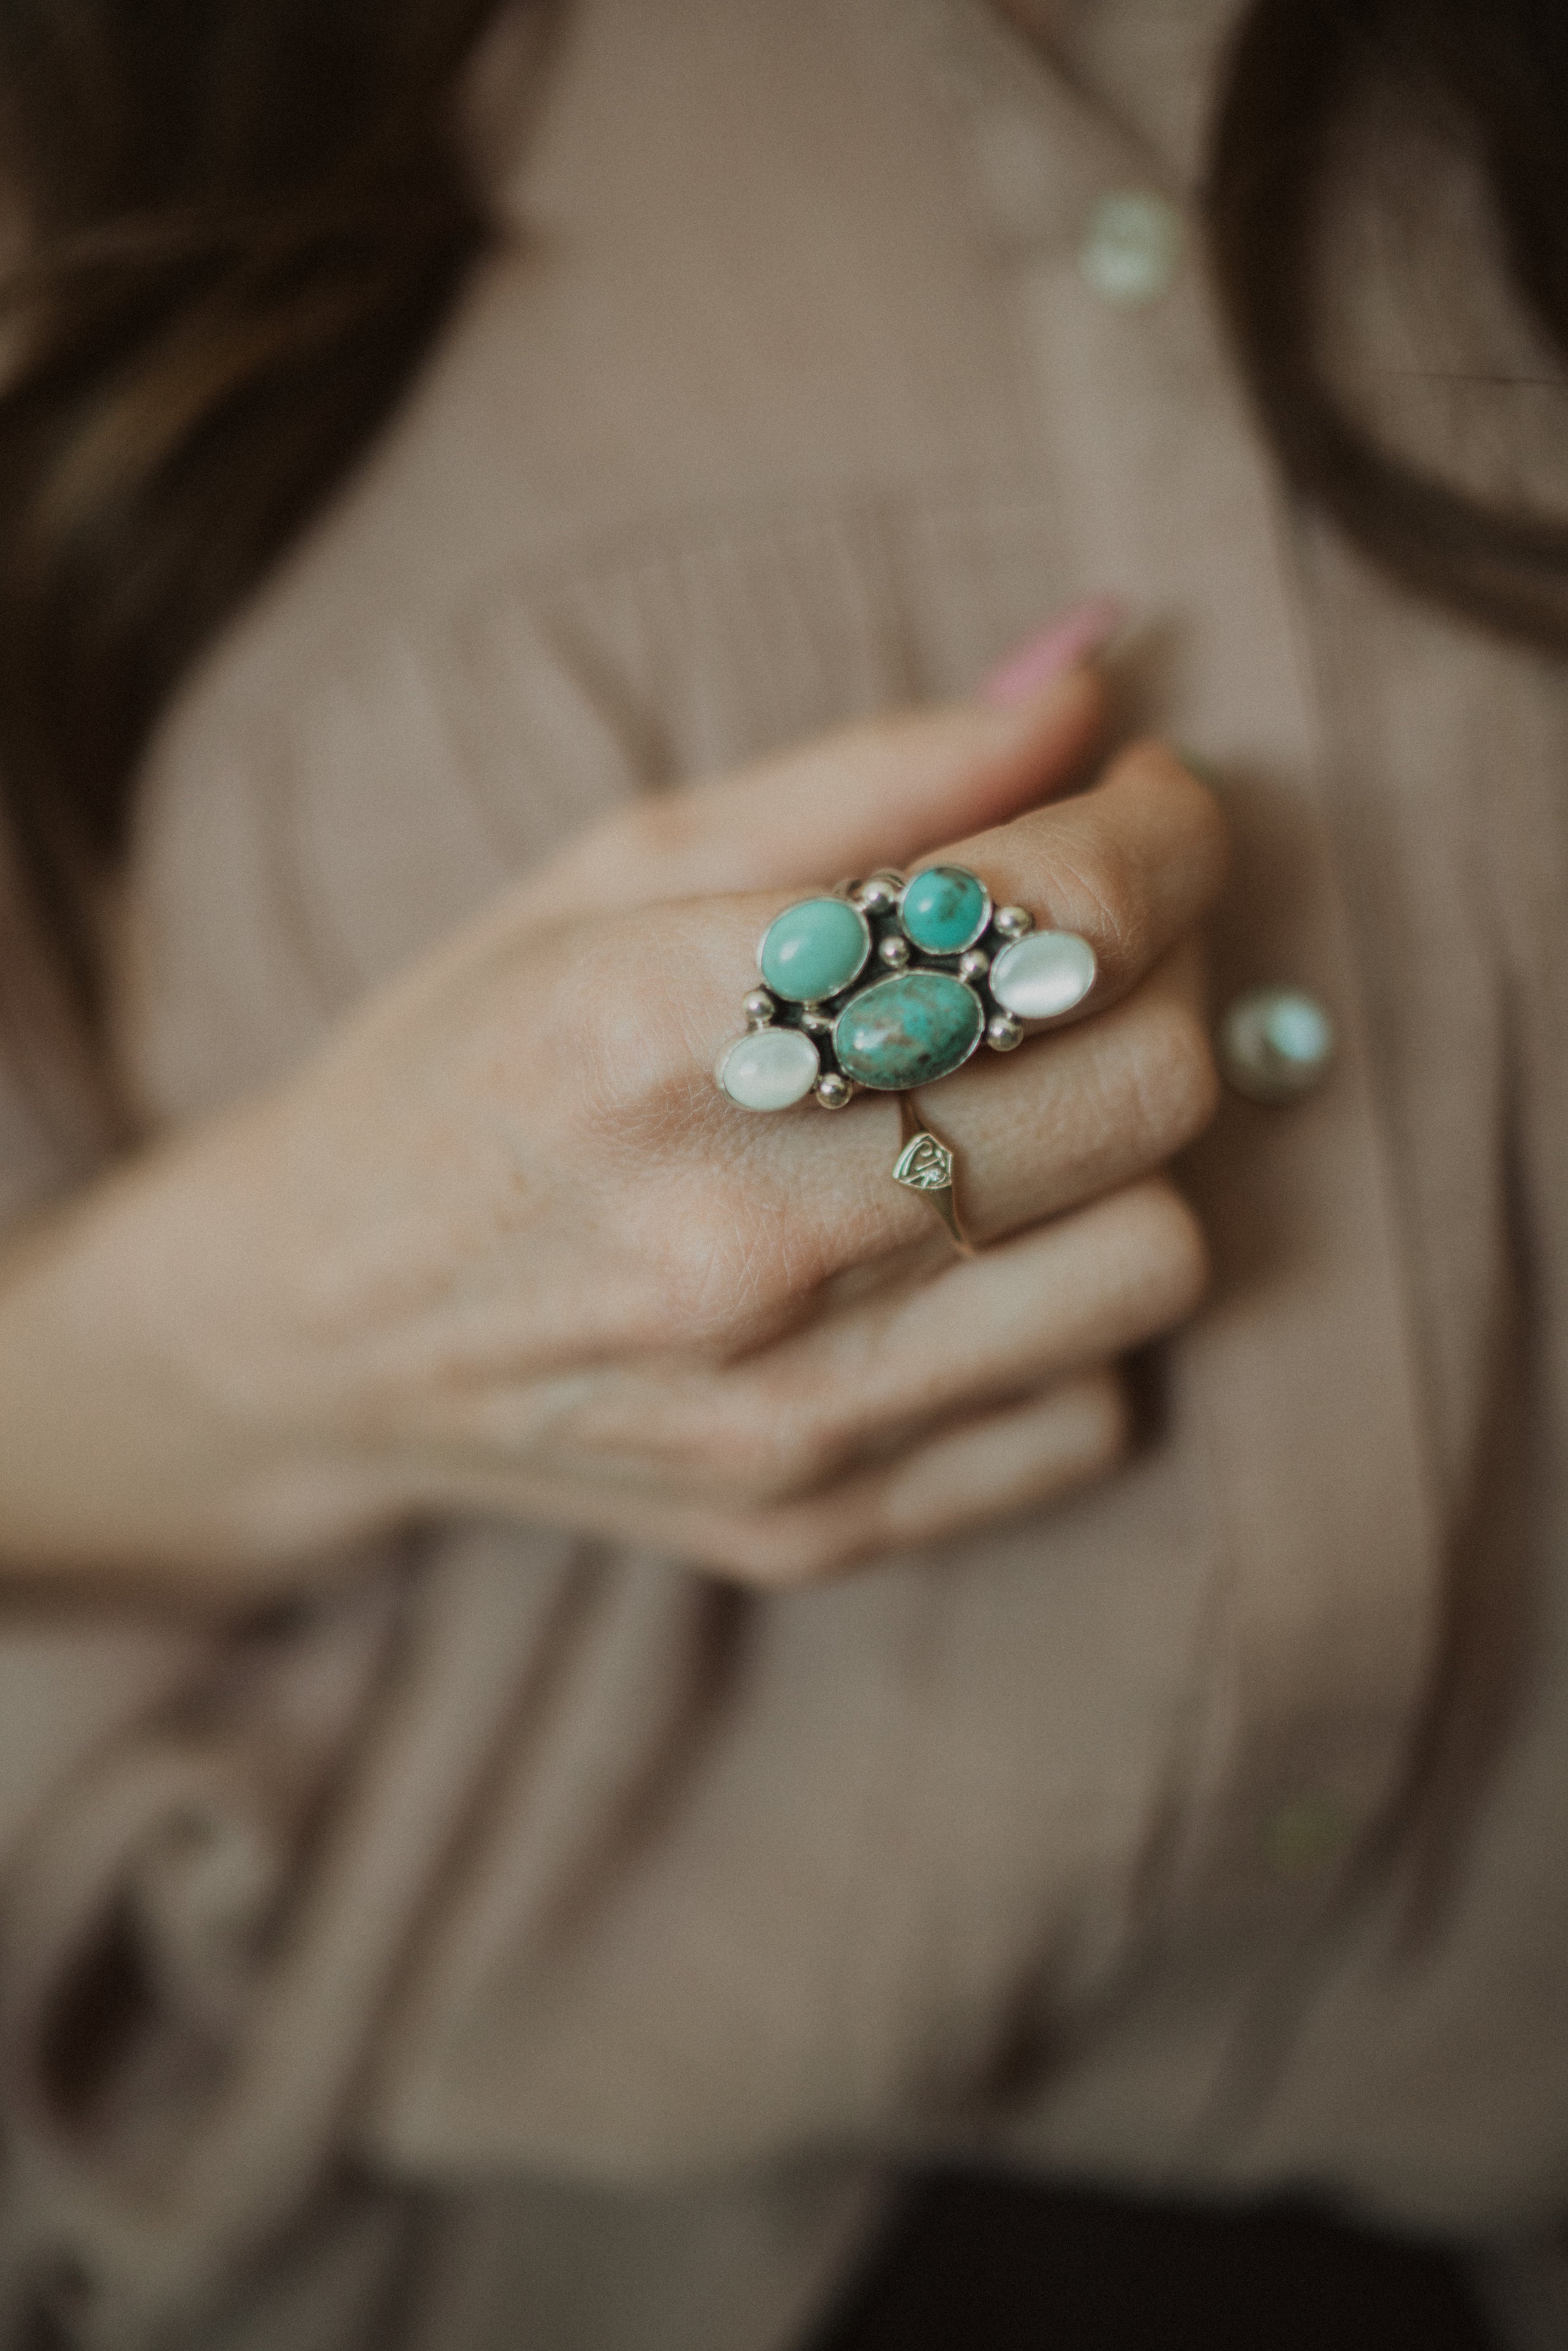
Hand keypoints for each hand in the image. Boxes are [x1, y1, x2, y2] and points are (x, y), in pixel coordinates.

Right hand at [0, 668, 1225, 1599]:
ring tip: (1047, 1097)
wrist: (311, 1330)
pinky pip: (1093, 1414)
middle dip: (1172, 969)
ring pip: (1155, 1260)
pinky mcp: (817, 1522)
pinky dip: (1069, 1313)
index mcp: (647, 1034)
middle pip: (1139, 1086)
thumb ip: (865, 775)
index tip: (1153, 805)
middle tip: (1102, 939)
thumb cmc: (465, 1062)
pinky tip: (969, 1253)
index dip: (1159, 836)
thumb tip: (1095, 695)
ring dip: (1142, 1152)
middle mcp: (725, 1244)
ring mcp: (780, 1413)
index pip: (1038, 926)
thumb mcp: (606, 870)